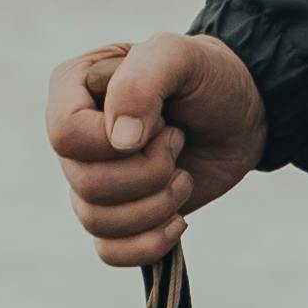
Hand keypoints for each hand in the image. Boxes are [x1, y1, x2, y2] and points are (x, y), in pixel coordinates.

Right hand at [44, 30, 267, 271]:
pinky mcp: (120, 215)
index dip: (116, 141)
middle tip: (179, 141)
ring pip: (97, 221)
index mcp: (74, 90)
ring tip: (182, 175)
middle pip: (85, 183)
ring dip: (156, 205)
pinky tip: (179, 221)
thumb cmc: (207, 77)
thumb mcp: (180, 56)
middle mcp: (75, 139)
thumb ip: (143, 82)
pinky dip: (148, 244)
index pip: (66, 135)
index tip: (161, 121)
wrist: (241, 114)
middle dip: (148, 172)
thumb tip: (119, 142)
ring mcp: (94, 179)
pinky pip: (109, 251)